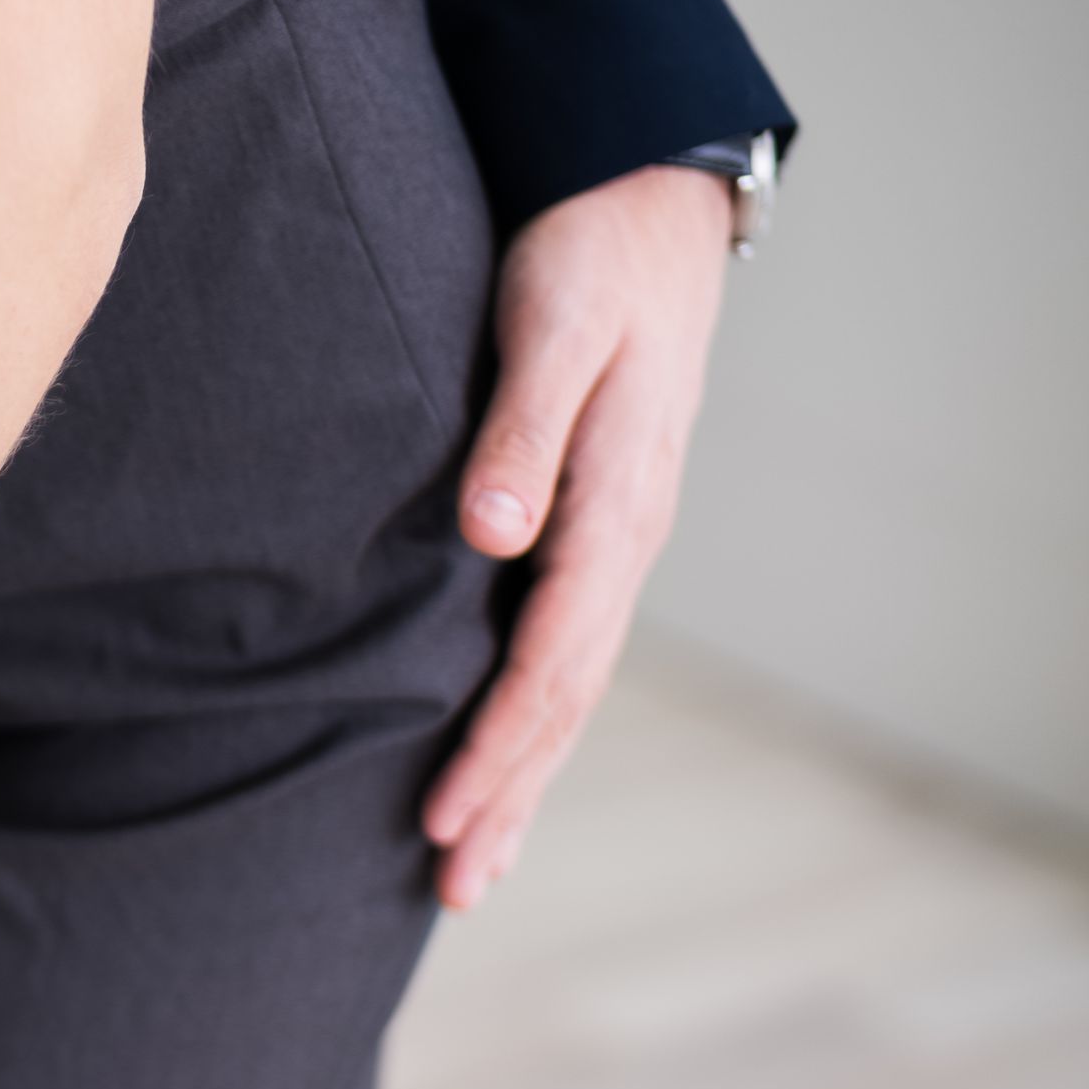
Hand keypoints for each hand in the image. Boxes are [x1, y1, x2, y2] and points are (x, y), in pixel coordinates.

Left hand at [424, 161, 734, 908]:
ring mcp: (614, 542)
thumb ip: (522, 431)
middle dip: (509, 793)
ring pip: (568, 688)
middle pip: (565, 698)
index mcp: (617, 505)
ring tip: (470, 870)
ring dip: (522, 779)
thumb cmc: (589, 257)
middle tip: (449, 884)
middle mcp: (624, 540)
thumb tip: (493, 535)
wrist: (648, 204)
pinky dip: (533, 722)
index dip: (497, 742)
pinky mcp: (591, 529)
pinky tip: (498, 767)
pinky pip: (563, 649)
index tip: (441, 812)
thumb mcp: (554, 326)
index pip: (553, 656)